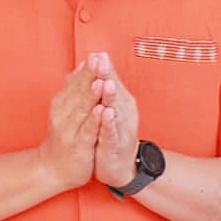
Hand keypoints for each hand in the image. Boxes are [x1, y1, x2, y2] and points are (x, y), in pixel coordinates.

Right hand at [37, 58, 101, 192]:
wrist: (52, 168)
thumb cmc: (64, 138)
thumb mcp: (67, 110)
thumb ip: (75, 88)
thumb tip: (82, 65)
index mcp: (62, 104)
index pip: (77, 83)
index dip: (88, 69)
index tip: (98, 54)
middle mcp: (63, 114)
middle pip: (79, 92)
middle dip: (91, 76)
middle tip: (100, 60)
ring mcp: (70, 130)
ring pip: (82, 109)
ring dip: (92, 95)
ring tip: (101, 81)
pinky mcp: (78, 145)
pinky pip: (87, 131)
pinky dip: (94, 120)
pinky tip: (100, 110)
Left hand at [89, 53, 141, 188]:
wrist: (119, 167)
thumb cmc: (111, 134)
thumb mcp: (107, 108)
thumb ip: (103, 87)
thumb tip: (97, 64)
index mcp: (119, 103)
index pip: (111, 82)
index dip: (104, 69)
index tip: (97, 52)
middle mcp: (123, 114)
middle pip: (114, 93)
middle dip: (107, 77)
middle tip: (101, 61)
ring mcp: (120, 131)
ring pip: (115, 111)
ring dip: (111, 97)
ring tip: (106, 84)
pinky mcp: (115, 146)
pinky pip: (112, 134)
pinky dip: (109, 124)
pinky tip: (106, 114)